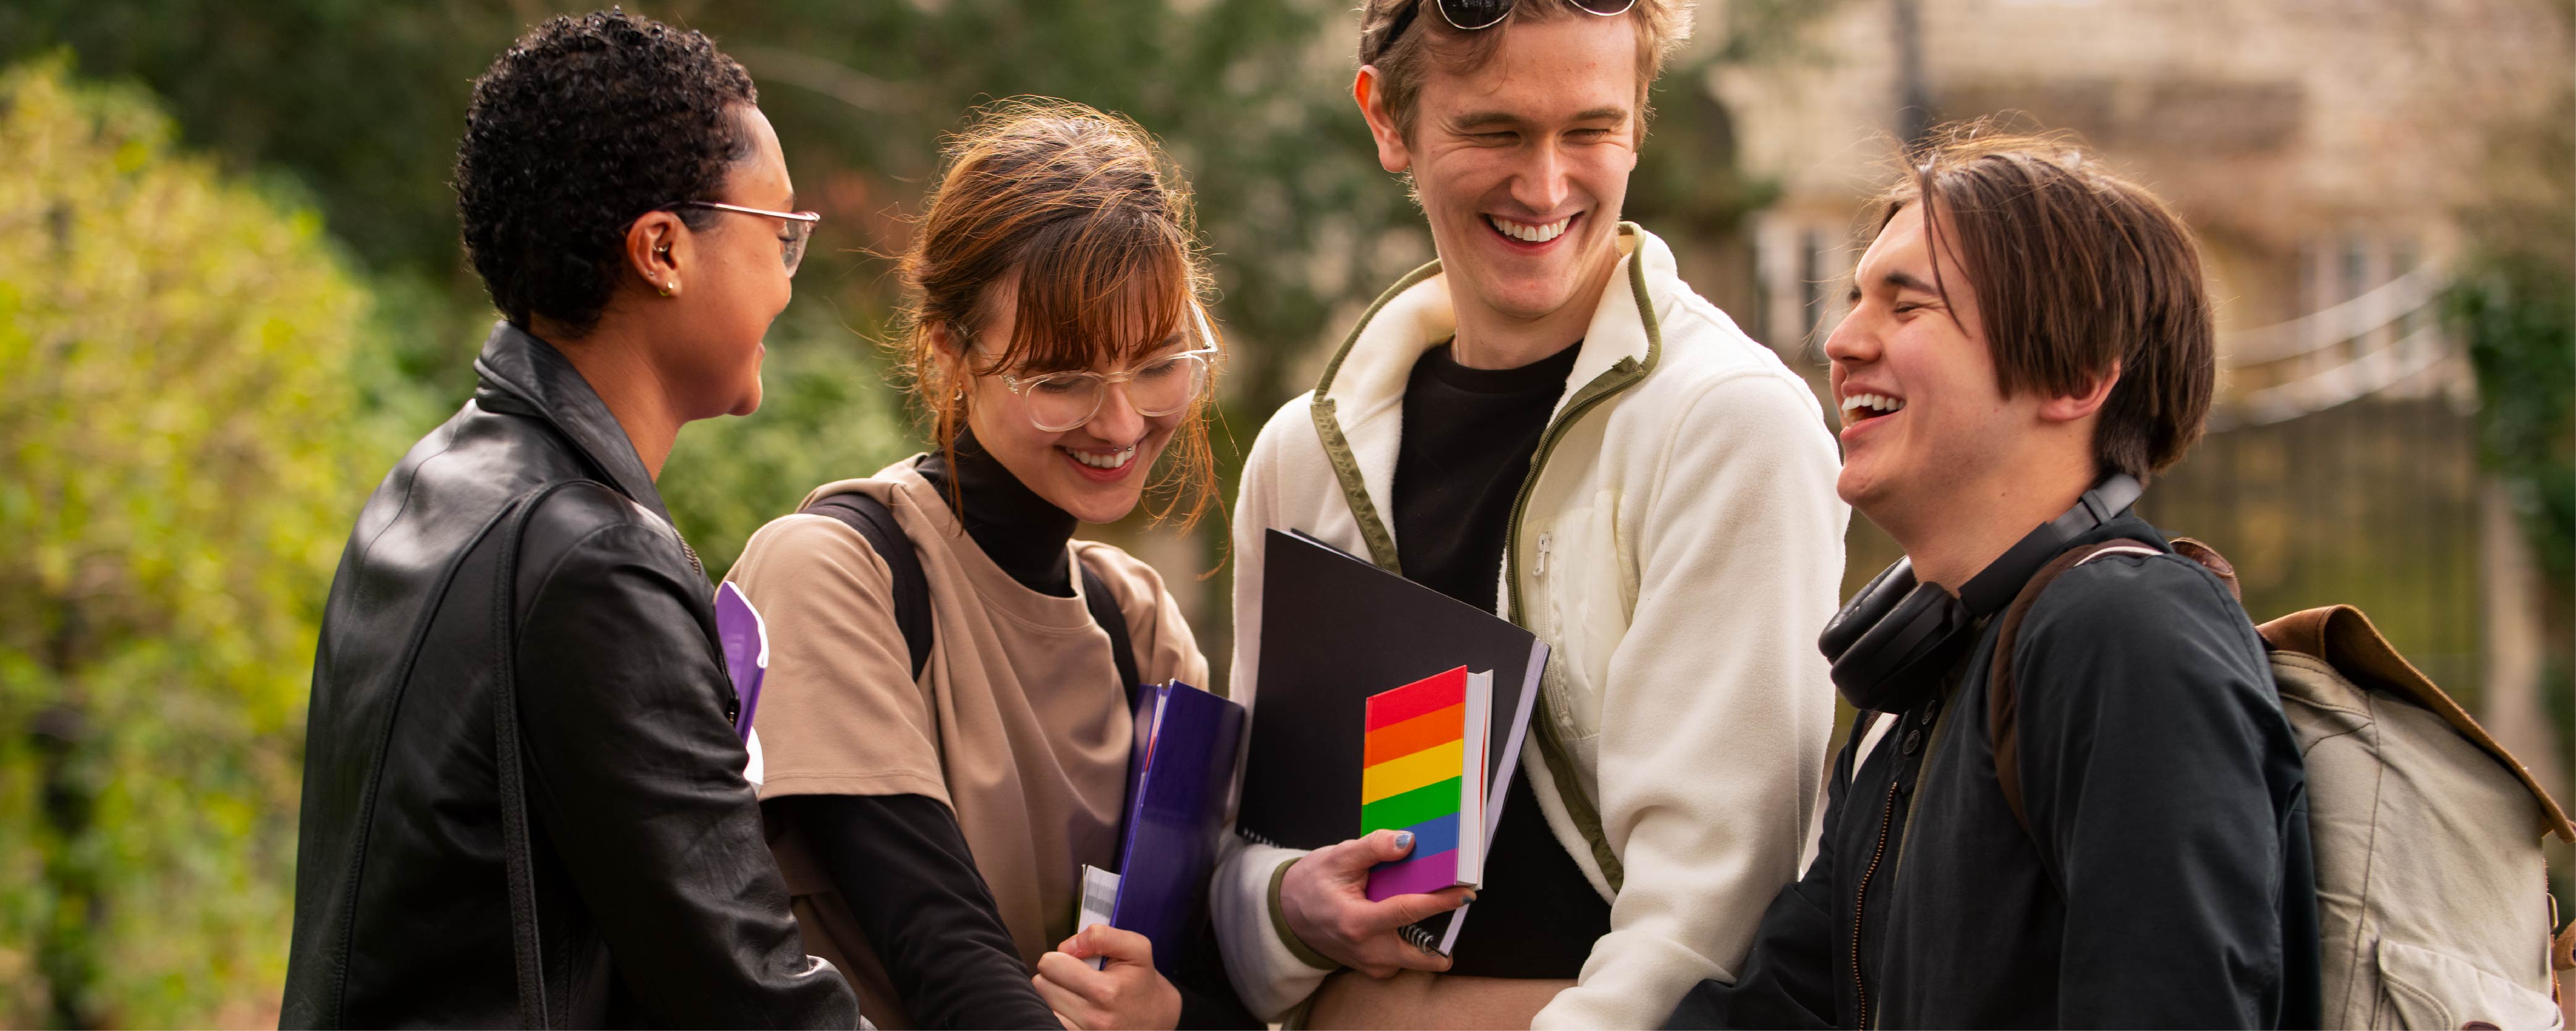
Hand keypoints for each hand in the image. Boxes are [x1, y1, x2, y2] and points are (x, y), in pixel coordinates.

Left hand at [1033, 924, 1180, 1030]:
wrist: (1156, 1018)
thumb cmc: (1141, 981)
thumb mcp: (1136, 948)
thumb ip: (1102, 936)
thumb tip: (1066, 947)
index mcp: (1106, 991)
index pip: (1052, 965)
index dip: (1061, 957)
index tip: (1076, 961)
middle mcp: (1093, 1018)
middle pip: (1041, 986)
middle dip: (1055, 976)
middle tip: (1075, 978)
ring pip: (1041, 1006)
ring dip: (1052, 996)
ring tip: (1073, 993)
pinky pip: (1048, 1022)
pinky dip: (1055, 1012)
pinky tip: (1070, 1008)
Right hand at [1279, 828, 1472, 977]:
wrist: (1287, 915)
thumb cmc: (1311, 884)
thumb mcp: (1337, 856)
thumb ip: (1373, 847)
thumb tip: (1407, 841)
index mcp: (1356, 922)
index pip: (1407, 912)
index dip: (1440, 901)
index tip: (1465, 892)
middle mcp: (1367, 950)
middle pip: (1424, 955)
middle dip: (1446, 934)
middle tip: (1456, 904)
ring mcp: (1371, 965)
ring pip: (1417, 959)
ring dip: (1431, 938)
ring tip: (1432, 906)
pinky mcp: (1374, 969)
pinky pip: (1405, 959)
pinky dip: (1414, 941)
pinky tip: (1409, 917)